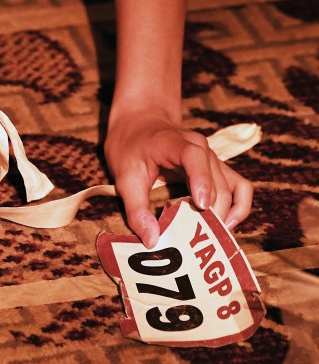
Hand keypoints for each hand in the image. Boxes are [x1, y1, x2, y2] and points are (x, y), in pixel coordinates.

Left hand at [105, 109, 253, 246]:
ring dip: (223, 214)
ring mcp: (213, 158)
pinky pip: (239, 186)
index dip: (200, 181)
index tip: (201, 206)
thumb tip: (152, 240)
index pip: (194, 158)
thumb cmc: (130, 147)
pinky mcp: (217, 168)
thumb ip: (136, 208)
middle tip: (195, 239)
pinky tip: (226, 224)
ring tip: (207, 236)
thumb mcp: (123, 176)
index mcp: (174, 143)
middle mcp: (201, 148)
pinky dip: (238, 206)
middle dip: (210, 213)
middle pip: (217, 183)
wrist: (141, 122)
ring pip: (231, 188)